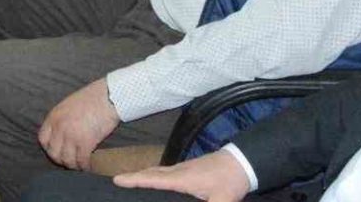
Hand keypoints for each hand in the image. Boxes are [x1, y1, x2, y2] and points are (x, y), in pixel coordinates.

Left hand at [38, 79, 119, 169]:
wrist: (109, 96)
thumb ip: (62, 119)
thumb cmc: (92, 98)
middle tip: (70, 161)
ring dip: (73, 165)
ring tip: (80, 166)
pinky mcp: (85, 142)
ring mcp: (71, 135)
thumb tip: (62, 134)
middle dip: (61, 160)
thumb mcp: (69, 105)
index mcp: (54, 116)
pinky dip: (85, 166)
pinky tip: (89, 166)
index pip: (43, 140)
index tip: (58, 152)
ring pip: (67, 160)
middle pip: (53, 153)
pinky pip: (81, 161)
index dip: (50, 149)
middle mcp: (59, 127)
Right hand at [113, 150, 251, 200]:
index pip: (153, 179)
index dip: (135, 180)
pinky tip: (157, 180)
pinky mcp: (190, 168)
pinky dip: (154, 174)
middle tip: (118, 180)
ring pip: (158, 170)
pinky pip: (165, 170)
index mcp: (182, 178)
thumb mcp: (223, 201)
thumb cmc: (231, 181)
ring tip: (132, 180)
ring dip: (144, 174)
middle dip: (134, 176)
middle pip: (151, 172)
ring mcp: (184, 167)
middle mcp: (179, 170)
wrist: (242, 162)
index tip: (117, 179)